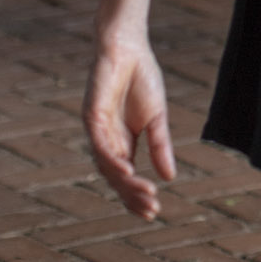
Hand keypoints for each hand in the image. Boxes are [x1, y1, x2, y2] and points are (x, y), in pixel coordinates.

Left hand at [83, 35, 176, 218]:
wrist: (128, 49)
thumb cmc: (142, 80)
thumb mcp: (157, 118)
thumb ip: (160, 146)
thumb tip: (170, 177)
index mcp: (122, 142)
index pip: (126, 177)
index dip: (137, 195)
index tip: (154, 212)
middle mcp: (106, 142)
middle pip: (117, 178)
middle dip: (133, 195)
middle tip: (151, 210)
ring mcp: (97, 131)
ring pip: (108, 166)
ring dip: (126, 182)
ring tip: (146, 195)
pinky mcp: (91, 117)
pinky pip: (100, 144)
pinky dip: (112, 160)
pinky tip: (128, 170)